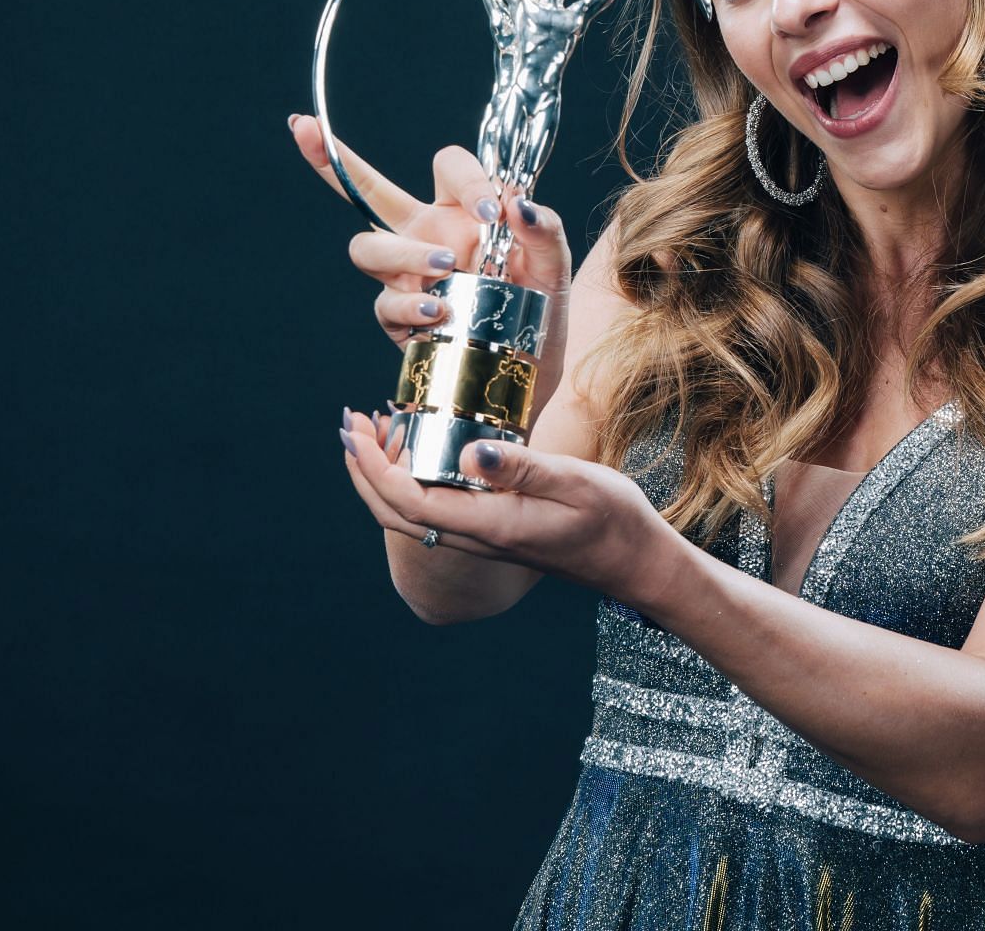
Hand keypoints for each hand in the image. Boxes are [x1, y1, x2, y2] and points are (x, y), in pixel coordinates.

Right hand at [289, 114, 573, 412]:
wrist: (534, 368)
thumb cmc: (541, 306)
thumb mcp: (554, 266)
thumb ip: (543, 229)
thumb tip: (515, 202)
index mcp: (464, 209)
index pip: (448, 166)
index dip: (466, 179)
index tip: (491, 211)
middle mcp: (428, 235)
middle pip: (370, 190)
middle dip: (333, 159)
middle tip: (306, 129)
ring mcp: (409, 276)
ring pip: (367, 247)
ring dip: (402, 253)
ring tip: (444, 267)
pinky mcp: (402, 318)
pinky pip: (385, 304)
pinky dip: (410, 306)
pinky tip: (438, 311)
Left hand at [338, 411, 681, 605]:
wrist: (635, 562)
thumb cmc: (613, 520)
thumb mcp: (575, 482)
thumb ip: (522, 467)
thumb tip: (468, 452)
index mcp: (490, 526)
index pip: (410, 502)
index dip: (373, 468)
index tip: (356, 430)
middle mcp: (477, 538)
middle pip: (396, 513)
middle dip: (363, 470)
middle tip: (349, 423)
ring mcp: (483, 538)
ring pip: (411, 514)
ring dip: (381, 476)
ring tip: (372, 433)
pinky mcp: (494, 530)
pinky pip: (435, 509)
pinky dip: (411, 480)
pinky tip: (422, 453)